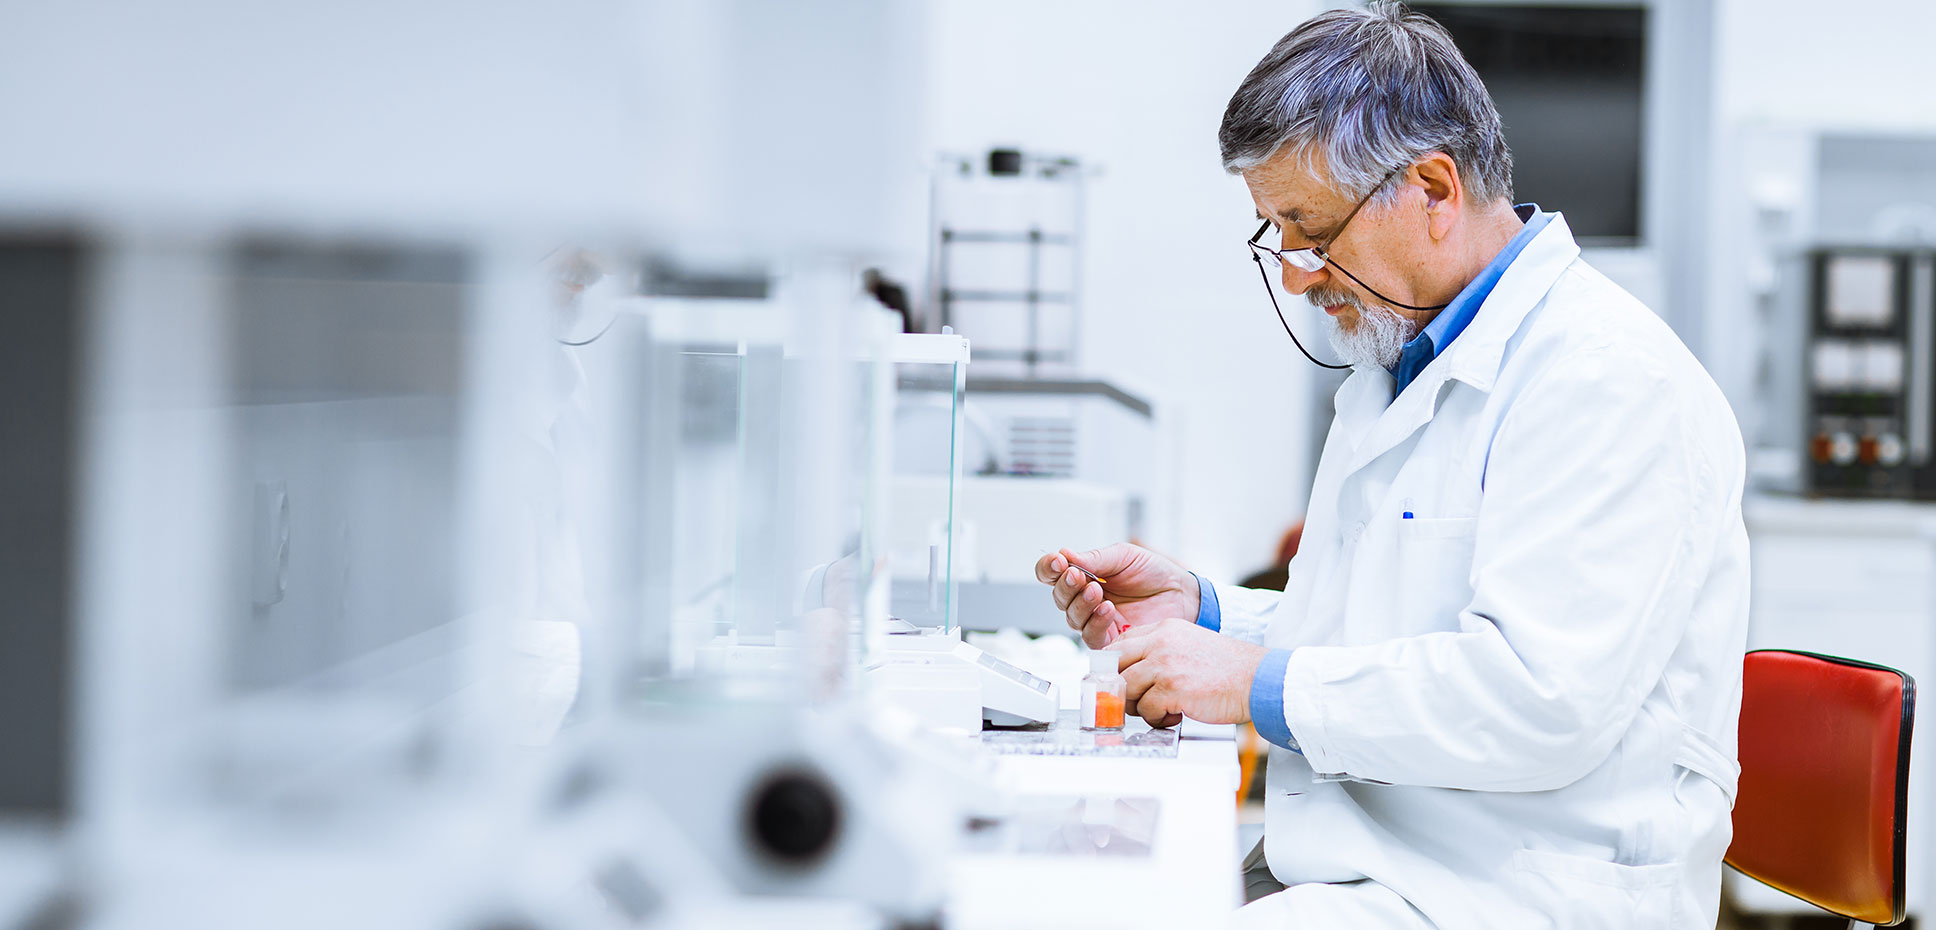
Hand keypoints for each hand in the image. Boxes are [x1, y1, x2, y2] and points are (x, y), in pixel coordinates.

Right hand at [1034, 543, 1198, 647]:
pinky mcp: (1110, 640)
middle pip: (1059, 596)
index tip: (1057, 561)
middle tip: (1077, 575)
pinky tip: (1107, 609)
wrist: (1182, 594)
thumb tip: (1065, 555)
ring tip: (1097, 591)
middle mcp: (1086, 599)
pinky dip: (1096, 621)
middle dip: (1065, 585)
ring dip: (1080, 603)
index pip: (1053, 573)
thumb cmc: (1154, 573)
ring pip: (1072, 617)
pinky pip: (1091, 636)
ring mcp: (1096, 620)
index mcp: (1085, 575)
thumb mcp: (1124, 556)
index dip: (1049, 568)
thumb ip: (1095, 558)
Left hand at [1116, 617, 1266, 727]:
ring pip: (1127, 689)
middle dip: (1120, 687)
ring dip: (1141, 706)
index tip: (1119, 681)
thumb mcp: (1190, 644)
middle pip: (1116, 665)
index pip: (1120, 644)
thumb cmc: (1228, 668)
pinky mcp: (1173, 689)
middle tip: (1132, 700)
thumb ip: (1161, 651)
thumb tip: (1132, 672)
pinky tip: (1175, 715)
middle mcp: (1161, 643)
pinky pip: (1146, 710)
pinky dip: (1158, 719)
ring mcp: (1165, 665)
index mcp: (1165, 629)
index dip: (1114, 667)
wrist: (1258, 679)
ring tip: (1162, 709)